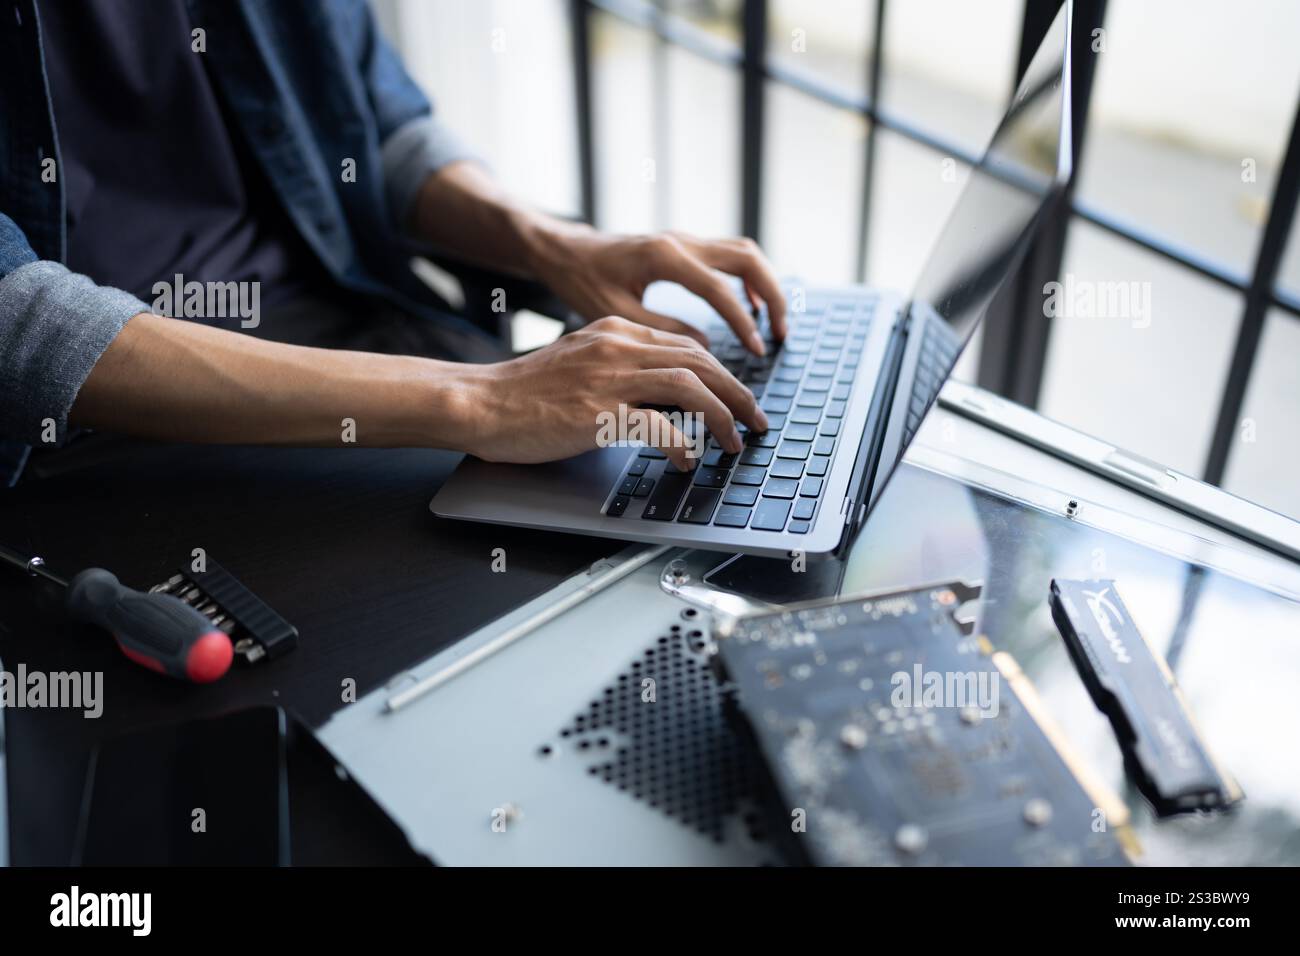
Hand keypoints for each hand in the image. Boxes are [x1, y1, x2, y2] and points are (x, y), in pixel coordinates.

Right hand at [454, 316, 768, 469]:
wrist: (480, 402)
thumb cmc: (525, 394)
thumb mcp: (581, 364)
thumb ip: (622, 370)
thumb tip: (666, 400)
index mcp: (616, 332)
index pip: (688, 347)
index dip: (723, 375)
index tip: (738, 400)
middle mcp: (618, 347)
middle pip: (701, 362)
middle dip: (737, 395)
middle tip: (755, 423)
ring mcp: (609, 379)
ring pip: (691, 388)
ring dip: (721, 418)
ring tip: (733, 444)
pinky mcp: (598, 413)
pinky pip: (660, 428)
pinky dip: (684, 446)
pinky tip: (687, 462)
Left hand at [528, 223, 786, 355]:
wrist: (565, 251)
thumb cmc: (581, 280)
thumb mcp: (615, 313)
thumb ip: (660, 329)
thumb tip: (703, 347)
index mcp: (663, 257)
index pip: (717, 288)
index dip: (741, 321)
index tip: (757, 349)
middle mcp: (680, 241)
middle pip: (745, 258)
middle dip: (770, 296)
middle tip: (780, 334)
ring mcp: (684, 240)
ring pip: (743, 253)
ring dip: (764, 285)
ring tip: (774, 323)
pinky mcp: (684, 246)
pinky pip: (729, 256)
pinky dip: (748, 280)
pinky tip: (750, 307)